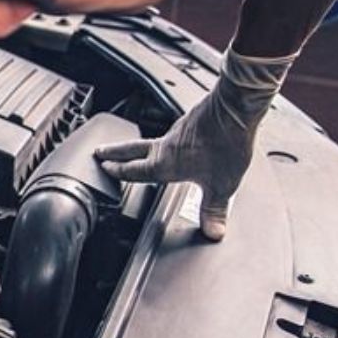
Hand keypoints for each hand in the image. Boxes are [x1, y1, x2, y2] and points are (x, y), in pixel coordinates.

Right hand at [93, 49, 296, 239]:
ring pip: (154, 139)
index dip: (117, 171)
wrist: (237, 107)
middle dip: (115, 152)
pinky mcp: (193, 119)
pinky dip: (170, 138)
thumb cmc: (225, 143)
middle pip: (132, 149)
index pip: (133, 170)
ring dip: (142, 145)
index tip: (104, 168)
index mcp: (165, 163)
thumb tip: (213, 230)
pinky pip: (175, 131)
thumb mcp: (222, 185)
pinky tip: (181, 141)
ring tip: (140, 150)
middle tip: (101, 151)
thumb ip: (215, 209)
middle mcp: (167, 144)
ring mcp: (179, 129)